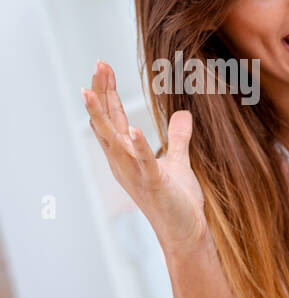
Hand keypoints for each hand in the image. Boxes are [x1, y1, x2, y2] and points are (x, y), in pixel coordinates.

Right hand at [81, 61, 207, 257]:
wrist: (185, 232)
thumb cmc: (178, 200)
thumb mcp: (178, 162)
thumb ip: (178, 138)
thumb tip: (183, 114)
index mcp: (126, 156)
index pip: (112, 119)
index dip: (106, 93)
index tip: (102, 67)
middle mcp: (124, 163)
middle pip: (107, 123)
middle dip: (101, 94)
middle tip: (97, 65)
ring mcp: (136, 174)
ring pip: (114, 140)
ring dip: (103, 116)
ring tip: (93, 92)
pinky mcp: (154, 184)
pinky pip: (143, 163)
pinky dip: (138, 146)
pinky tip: (133, 129)